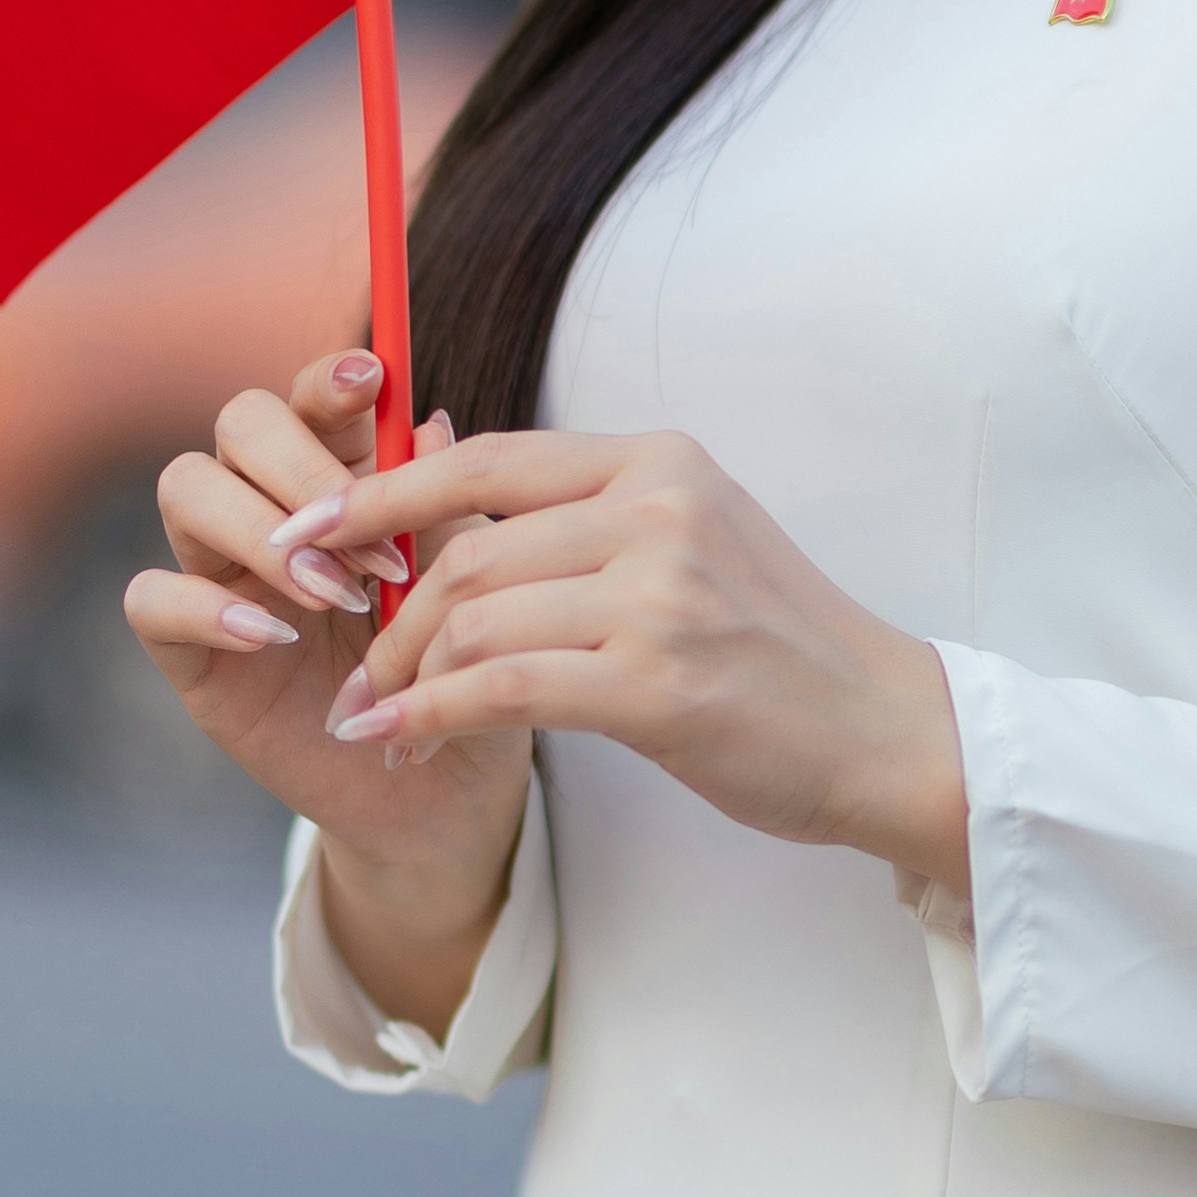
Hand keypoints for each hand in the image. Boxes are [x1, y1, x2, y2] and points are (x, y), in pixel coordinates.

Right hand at [124, 358, 532, 1026]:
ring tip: (337, 593)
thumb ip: (446, 505)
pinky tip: (272, 635)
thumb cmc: (460, 668)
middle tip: (372, 542)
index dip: (330, 380)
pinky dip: (206, 605)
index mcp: (342, 475)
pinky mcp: (188, 649)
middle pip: (240, 423)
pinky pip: (152, 597)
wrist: (442, 783)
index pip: (312, 397)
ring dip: (263, 530)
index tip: (372, 382)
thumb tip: (435, 422)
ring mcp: (220, 571)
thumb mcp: (470, 582)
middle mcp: (269, 507)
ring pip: (186, 488)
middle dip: (303, 467)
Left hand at [286, 427, 972, 905]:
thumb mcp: (693, 542)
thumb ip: (590, 517)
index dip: (380, 495)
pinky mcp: (658, 683)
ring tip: (371, 714)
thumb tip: (454, 517)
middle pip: (466, 550)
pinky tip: (400, 738)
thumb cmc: (780, 649)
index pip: (485, 458)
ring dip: (400, 676)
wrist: (888, 731)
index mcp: (659, 462)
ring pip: (473, 620)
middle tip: (349, 665)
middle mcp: (659, 510)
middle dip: (385, 614)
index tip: (307, 534)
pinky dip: (430, 715)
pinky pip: (502, 690)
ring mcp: (661, 594)